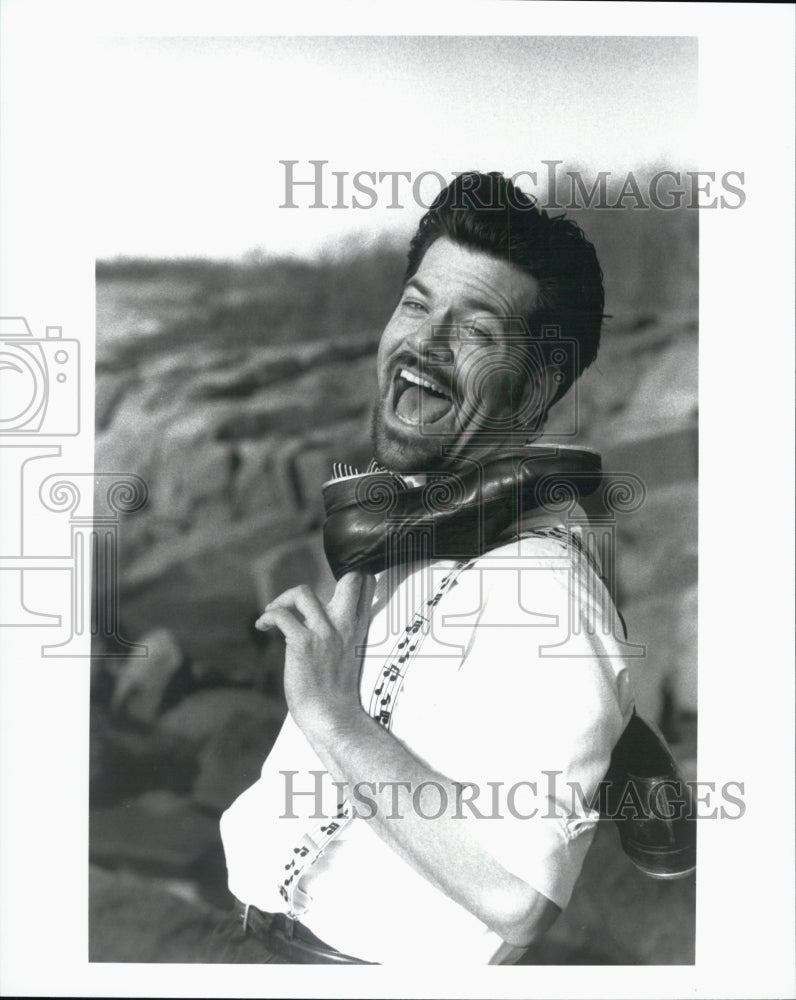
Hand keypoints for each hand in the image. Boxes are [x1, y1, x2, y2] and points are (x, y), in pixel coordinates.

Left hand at [255, 572, 376, 736]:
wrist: (332, 718)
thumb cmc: (335, 695)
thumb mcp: (345, 657)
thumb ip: (336, 636)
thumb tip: (309, 624)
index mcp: (357, 630)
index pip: (367, 589)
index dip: (355, 578)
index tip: (333, 587)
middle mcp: (343, 626)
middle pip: (349, 581)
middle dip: (329, 577)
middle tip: (304, 598)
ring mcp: (324, 633)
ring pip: (303, 592)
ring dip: (283, 598)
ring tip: (273, 611)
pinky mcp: (302, 643)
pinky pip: (281, 615)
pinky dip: (268, 616)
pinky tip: (262, 626)